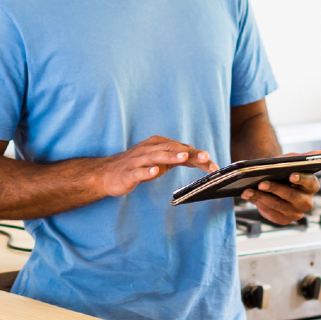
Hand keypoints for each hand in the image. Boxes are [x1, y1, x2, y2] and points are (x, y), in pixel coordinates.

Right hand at [99, 135, 219, 197]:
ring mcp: (137, 160)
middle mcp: (148, 149)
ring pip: (155, 156)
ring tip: (184, 157)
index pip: (181, 148)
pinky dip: (147, 171)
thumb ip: (178, 159)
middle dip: (189, 153)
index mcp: (157, 145)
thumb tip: (200, 159)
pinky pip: (138, 171)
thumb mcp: (160, 161)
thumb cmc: (137, 166)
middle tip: (205, 157)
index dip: (197, 156)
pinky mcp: (128, 173)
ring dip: (170, 156)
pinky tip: (154, 172)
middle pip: (171, 149)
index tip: (212, 163)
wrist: (108, 174)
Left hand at [241, 164, 319, 224]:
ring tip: (248, 190)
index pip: (310, 183)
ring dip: (261, 197)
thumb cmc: (284, 169)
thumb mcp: (293, 161)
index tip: (291, 175)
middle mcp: (306, 202)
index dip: (301, 179)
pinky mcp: (283, 220)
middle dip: (276, 189)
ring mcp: (295, 213)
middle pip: (292, 196)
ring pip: (278, 205)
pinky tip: (248, 196)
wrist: (272, 180)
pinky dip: (258, 203)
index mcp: (312, 186)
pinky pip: (270, 213)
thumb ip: (305, 157)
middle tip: (261, 183)